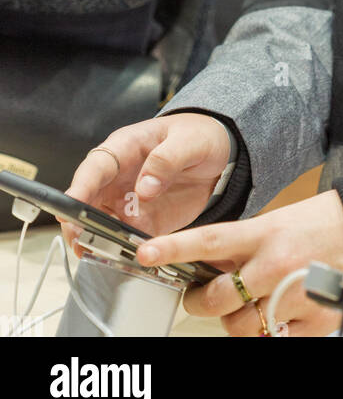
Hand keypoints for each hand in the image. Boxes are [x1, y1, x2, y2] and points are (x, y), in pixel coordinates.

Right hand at [61, 113, 231, 252]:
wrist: (217, 153)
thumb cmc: (198, 135)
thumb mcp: (190, 140)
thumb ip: (167, 159)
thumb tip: (144, 188)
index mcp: (125, 148)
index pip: (95, 168)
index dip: (79, 188)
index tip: (69, 209)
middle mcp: (118, 177)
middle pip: (88, 201)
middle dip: (79, 223)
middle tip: (81, 243)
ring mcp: (127, 202)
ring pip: (101, 225)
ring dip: (98, 241)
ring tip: (101, 257)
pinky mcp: (142, 222)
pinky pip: (126, 240)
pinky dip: (123, 253)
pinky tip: (125, 263)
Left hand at [135, 191, 342, 337]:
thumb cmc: (322, 223)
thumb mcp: (277, 222)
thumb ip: (244, 244)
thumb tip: (210, 265)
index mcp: (265, 232)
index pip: (209, 240)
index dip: (174, 248)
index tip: (147, 252)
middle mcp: (275, 265)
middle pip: (217, 298)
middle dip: (202, 302)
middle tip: (203, 297)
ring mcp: (293, 296)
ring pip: (241, 326)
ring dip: (238, 321)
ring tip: (252, 304)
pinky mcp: (312, 322)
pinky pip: (273, 340)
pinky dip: (270, 331)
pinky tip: (280, 313)